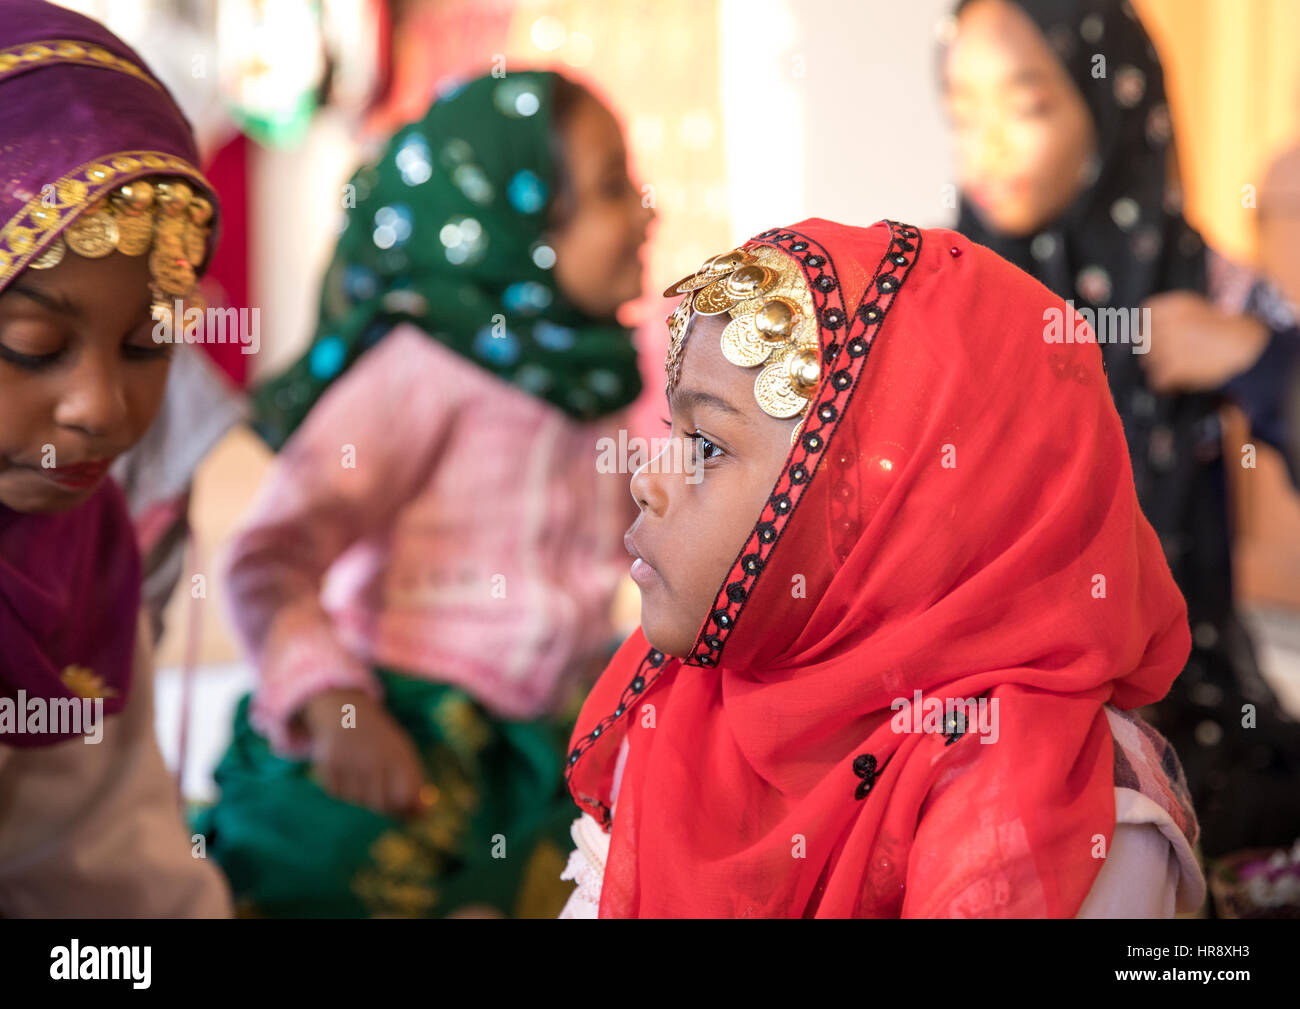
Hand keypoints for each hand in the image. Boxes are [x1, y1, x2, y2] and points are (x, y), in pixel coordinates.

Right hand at [301, 689, 428, 816]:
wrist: (346, 714)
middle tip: (381, 791)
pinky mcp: (328, 767)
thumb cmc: (381, 740)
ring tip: (364, 775)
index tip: (402, 805)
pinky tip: (347, 772)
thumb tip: (424, 816)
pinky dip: (344, 790)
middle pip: (380, 804)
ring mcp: (349, 763)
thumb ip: (415, 784)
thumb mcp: (403, 754)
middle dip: (384, 806)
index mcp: (397, 754)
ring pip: (359, 802)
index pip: (404, 797)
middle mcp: (373, 758)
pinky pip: (339, 795)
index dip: (404, 807)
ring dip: (363, 797)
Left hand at [1139, 291, 1268, 392]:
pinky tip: (1178, 383)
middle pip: (1143, 340)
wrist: (1250, 348)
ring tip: (1181, 369)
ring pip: (1148, 362)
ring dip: (1160, 368)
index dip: (1150, 327)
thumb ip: (1174, 317)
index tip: (1157, 335)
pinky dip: (1166, 386)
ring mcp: (1168, 346)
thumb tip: (1147, 329)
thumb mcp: (1200, 310)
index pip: (1145, 314)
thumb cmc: (1230, 330)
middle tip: (1171, 356)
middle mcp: (1168, 323)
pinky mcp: (1173, 368)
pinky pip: (1157, 380)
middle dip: (1154, 350)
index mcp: (1176, 305)